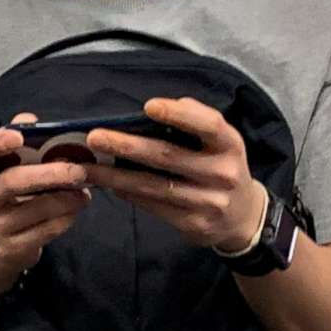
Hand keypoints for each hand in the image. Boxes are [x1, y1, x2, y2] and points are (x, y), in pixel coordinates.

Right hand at [0, 118, 91, 297]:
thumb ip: (15, 142)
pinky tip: (77, 208)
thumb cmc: (4, 197)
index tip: (19, 137)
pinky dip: (66, 218)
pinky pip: (45, 231)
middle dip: (49, 174)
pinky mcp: (11, 249)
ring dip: (66, 198)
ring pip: (35, 209)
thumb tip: (30, 119)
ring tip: (85, 189)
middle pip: (11, 182)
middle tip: (79, 170)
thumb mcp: (2, 170)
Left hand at [83, 97, 266, 256]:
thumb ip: (197, 121)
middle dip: (128, 146)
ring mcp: (207, 202)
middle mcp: (222, 173)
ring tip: (87, 168)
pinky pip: (153, 206)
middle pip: (169, 157)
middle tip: (94, 137)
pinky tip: (107, 185)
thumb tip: (158, 108)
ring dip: (115, 177)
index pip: (208, 125)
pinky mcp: (192, 224)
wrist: (243, 217)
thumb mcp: (222, 141)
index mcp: (230, 145)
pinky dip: (127, 194)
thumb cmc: (222, 167)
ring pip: (153, 186)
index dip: (179, 115)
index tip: (148, 107)